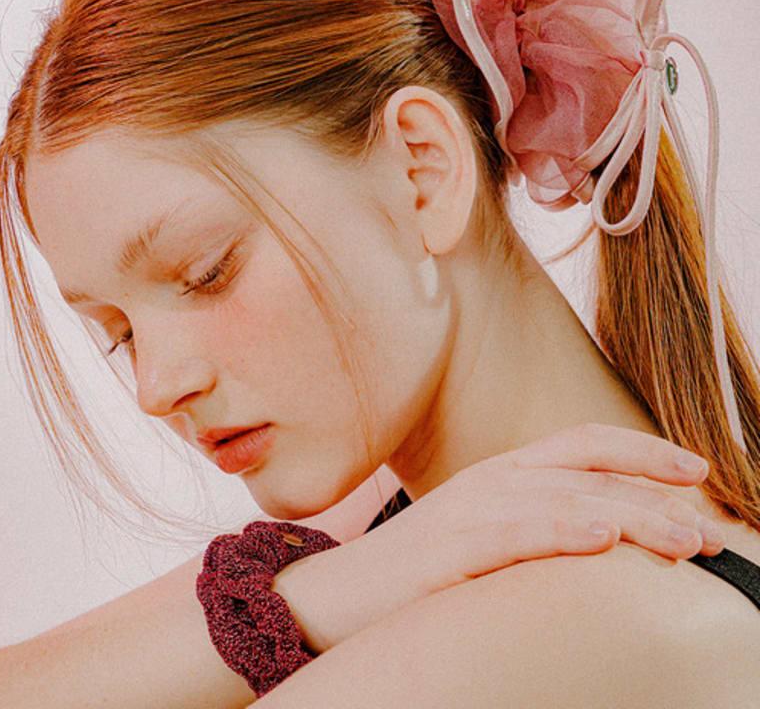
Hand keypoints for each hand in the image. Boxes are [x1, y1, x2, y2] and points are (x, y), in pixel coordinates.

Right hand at [276, 423, 724, 653]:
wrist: (334, 596)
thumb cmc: (416, 572)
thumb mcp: (483, 536)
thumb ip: (533, 525)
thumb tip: (603, 537)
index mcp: (501, 474)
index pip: (581, 443)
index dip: (640, 448)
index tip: (693, 469)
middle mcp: (489, 482)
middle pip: (584, 473)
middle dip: (652, 495)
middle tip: (705, 530)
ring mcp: (465, 512)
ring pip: (561, 501)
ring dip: (627, 518)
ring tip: (682, 541)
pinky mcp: (444, 552)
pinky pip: (510, 535)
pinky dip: (558, 533)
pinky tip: (598, 540)